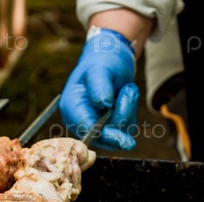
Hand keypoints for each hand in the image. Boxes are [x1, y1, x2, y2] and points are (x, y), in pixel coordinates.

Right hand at [61, 28, 138, 150]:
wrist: (111, 60)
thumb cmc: (101, 61)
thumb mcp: (100, 68)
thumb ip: (100, 85)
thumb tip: (103, 103)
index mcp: (72, 107)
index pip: (85, 129)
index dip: (103, 135)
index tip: (121, 139)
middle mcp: (82, 120)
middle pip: (104, 136)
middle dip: (121, 115)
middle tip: (129, 90)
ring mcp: (96, 126)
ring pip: (118, 132)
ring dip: (128, 108)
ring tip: (126, 87)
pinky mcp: (111, 127)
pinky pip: (127, 128)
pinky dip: (131, 110)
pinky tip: (126, 95)